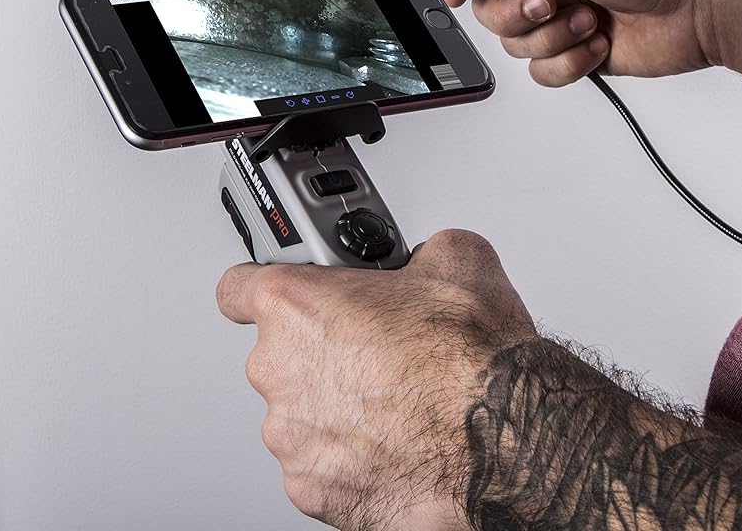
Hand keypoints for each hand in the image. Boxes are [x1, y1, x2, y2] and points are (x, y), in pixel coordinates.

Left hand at [216, 231, 535, 530]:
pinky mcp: (312, 490)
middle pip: (281, 350)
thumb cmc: (473, 360)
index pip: (238, 286)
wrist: (503, 443)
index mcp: (296, 305)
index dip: (263, 282)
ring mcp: (292, 436)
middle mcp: (279, 370)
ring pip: (303, 408)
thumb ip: (417, 251)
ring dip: (338, 400)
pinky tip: (399, 435)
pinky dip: (351, 450)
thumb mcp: (456, 256)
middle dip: (324, 343)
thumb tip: (427, 258)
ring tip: (399, 393)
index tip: (282, 288)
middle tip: (378, 341)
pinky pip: (321, 459)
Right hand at [435, 0, 717, 86]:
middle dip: (517, 14)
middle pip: (490, 10)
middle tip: (548, 4)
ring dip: (553, 38)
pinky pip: (545, 72)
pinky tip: (598, 43)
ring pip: (517, 45)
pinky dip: (570, 62)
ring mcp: (564, 18)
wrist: (700, 5)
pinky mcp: (580, 53)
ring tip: (589, 21)